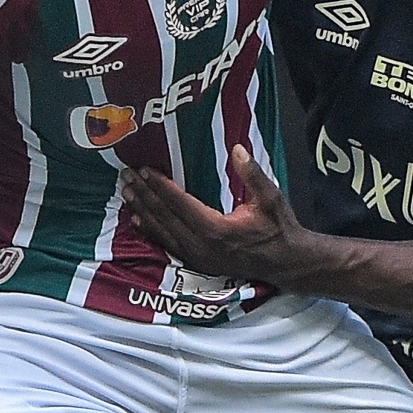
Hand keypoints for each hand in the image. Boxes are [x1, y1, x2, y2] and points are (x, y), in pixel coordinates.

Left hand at [122, 146, 314, 287]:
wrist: (285, 262)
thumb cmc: (279, 228)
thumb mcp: (271, 198)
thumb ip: (252, 174)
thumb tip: (237, 149)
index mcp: (217, 229)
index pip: (180, 203)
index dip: (160, 186)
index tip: (144, 170)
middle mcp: (202, 246)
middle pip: (166, 217)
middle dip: (145, 195)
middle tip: (126, 177)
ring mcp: (199, 257)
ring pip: (163, 232)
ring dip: (144, 212)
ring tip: (126, 194)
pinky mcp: (198, 263)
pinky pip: (168, 245)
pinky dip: (151, 232)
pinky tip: (138, 221)